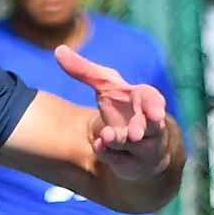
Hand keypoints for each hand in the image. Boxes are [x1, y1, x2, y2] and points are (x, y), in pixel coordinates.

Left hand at [56, 44, 170, 179]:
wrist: (134, 144)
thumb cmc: (122, 107)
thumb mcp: (105, 86)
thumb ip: (84, 70)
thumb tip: (58, 50)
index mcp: (146, 101)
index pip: (154, 101)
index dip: (155, 106)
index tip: (155, 113)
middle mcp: (150, 125)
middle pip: (150, 127)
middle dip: (140, 128)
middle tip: (134, 131)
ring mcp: (143, 147)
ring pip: (133, 145)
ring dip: (119, 140)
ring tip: (107, 135)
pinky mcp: (132, 164)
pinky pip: (119, 160)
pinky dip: (107, 152)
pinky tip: (99, 145)